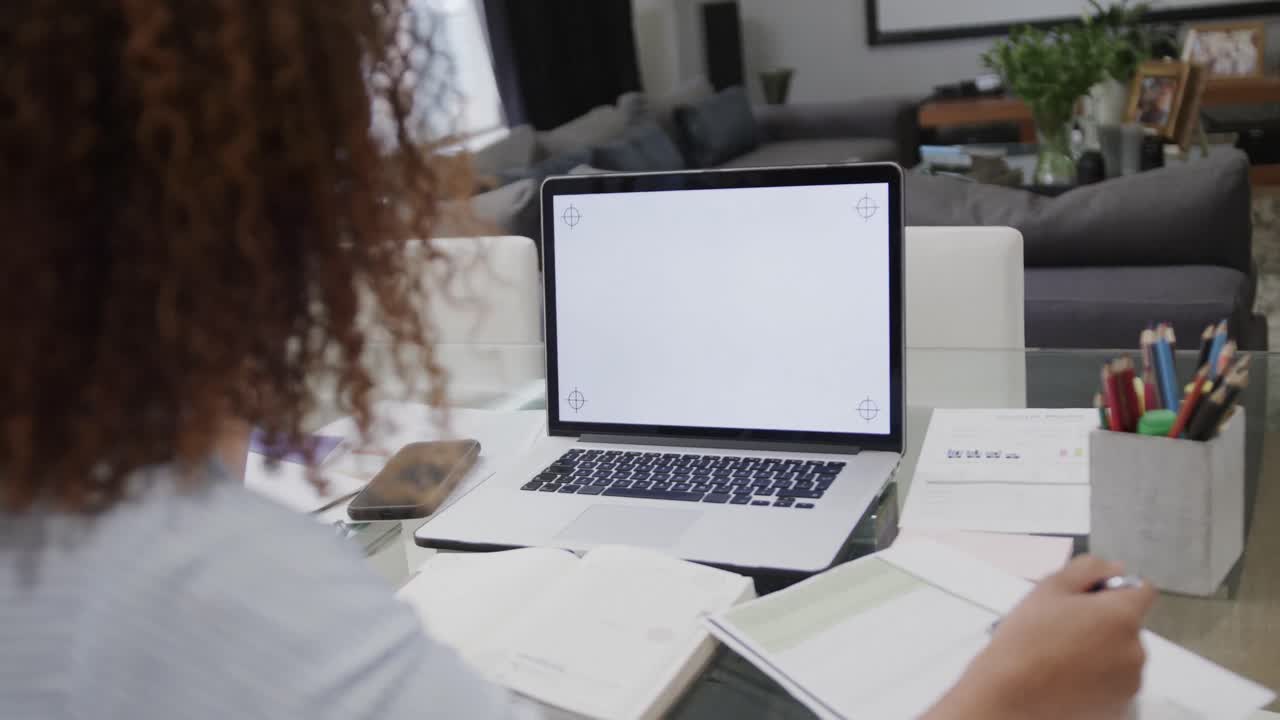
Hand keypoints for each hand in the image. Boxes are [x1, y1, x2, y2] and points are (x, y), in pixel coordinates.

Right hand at [924, 555, 1156, 719]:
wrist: (1011, 695)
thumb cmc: (1026, 640)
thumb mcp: (1049, 588)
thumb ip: (1088, 568)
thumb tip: (1115, 568)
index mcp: (1122, 615)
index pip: (1142, 590)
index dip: (1115, 589)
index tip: (1087, 599)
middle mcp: (1136, 650)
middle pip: (1128, 625)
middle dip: (1104, 623)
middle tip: (1063, 628)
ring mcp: (1130, 684)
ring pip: (1122, 655)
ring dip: (1102, 652)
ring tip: (1061, 657)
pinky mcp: (1120, 708)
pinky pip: (1114, 683)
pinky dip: (1098, 679)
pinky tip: (1067, 679)